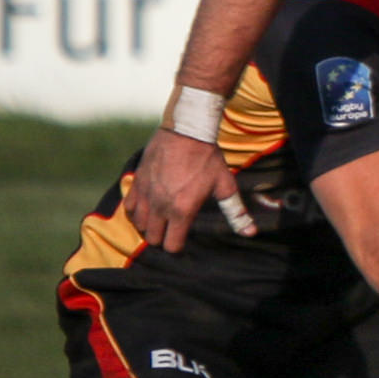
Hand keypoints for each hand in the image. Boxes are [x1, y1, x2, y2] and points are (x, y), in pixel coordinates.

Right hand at [125, 128, 229, 251]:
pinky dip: (136, 211)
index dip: (178, 246)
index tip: (183, 240)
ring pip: (139, 225)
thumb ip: (236, 212)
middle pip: (153, 238)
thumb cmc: (208, 158)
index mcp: (182, 210)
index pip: (172, 245)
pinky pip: (128, 207)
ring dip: (150, 226)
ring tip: (162, 219)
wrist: (186, 131)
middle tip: (173, 230)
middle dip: (163, 238)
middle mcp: (160, 206)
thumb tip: (250, 233)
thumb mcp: (225, 185)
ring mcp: (145, 195)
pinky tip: (148, 207)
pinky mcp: (136, 183)